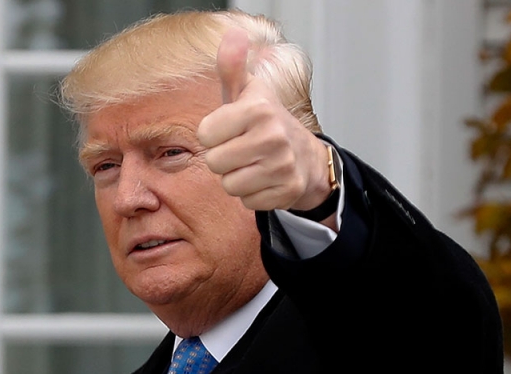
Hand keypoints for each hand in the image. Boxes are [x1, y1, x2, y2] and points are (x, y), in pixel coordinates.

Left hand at [197, 28, 331, 212]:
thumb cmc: (265, 122)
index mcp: (257, 109)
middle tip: (242, 149)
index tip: (230, 129)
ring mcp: (282, 165)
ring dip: (236, 178)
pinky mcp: (286, 191)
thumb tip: (232, 35)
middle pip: (214, 163)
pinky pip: (247, 201)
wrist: (306, 155)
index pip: (204, 134)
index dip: (213, 134)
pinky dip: (252, 194)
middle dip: (223, 159)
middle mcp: (272, 136)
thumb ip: (232, 67)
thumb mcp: (247, 92)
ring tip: (252, 164)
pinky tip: (264, 179)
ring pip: (229, 185)